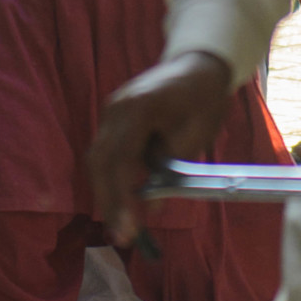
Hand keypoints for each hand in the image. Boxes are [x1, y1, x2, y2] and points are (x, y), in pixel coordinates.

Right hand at [89, 51, 233, 243]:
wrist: (198, 64)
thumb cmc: (203, 98)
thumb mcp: (195, 134)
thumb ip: (170, 167)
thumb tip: (153, 204)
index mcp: (139, 107)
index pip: (120, 159)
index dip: (121, 197)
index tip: (129, 228)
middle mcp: (116, 107)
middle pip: (100, 161)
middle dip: (109, 201)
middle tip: (123, 236)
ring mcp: (111, 110)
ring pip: (98, 158)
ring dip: (107, 192)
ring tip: (122, 226)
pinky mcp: (113, 116)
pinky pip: (105, 151)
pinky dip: (111, 177)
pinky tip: (122, 201)